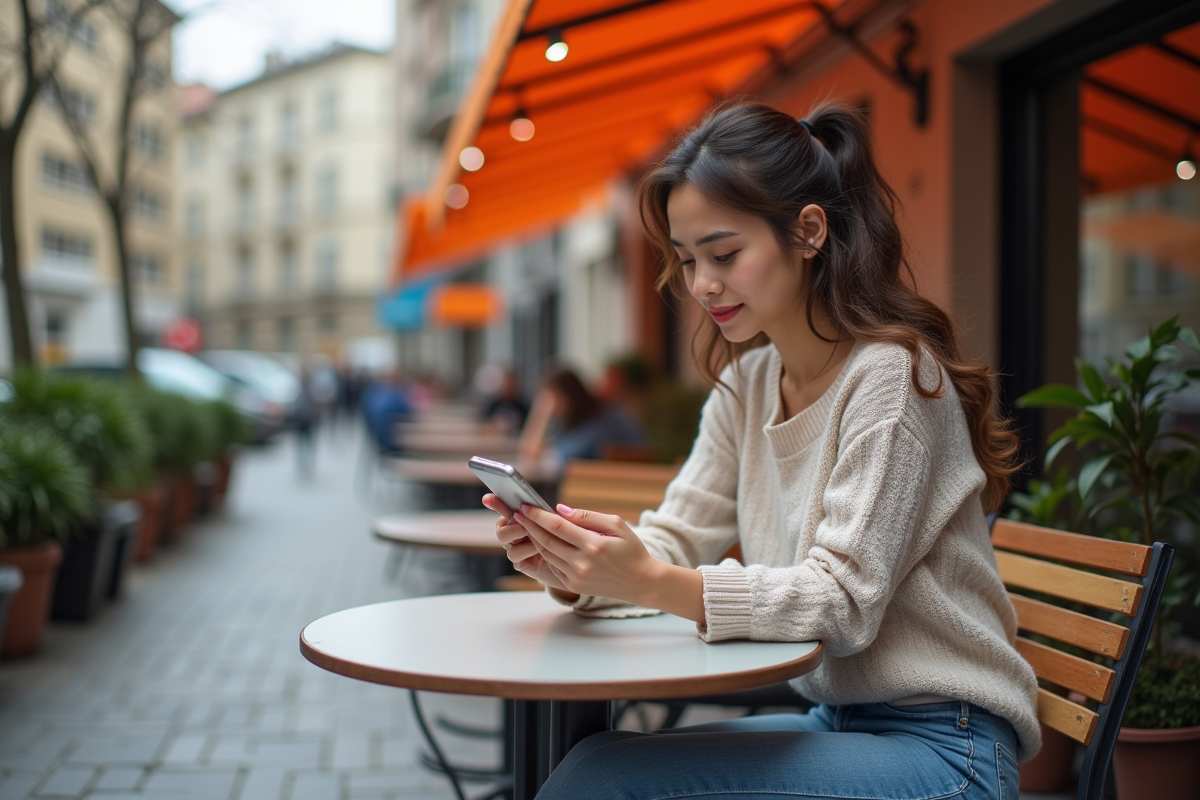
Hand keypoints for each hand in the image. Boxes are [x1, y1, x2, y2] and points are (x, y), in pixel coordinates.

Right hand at [482, 493, 568, 590]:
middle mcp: (514, 532)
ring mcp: (515, 547)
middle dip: (513, 521)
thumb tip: (559, 509)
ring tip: (536, 535)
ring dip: (521, 534)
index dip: (495, 502)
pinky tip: (540, 550)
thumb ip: (558, 517)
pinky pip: (515, 555)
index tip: (487, 498)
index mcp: (521, 518)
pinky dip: (527, 550)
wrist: (571, 567)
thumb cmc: (566, 541)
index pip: (505, 507)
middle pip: (500, 526)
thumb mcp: (564, 524)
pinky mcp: (520, 562)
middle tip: (526, 520)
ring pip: (504, 538)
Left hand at [512, 503, 660, 603]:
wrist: (641, 582)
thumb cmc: (631, 549)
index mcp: (594, 545)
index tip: (526, 506)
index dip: (539, 515)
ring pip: (546, 554)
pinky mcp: (574, 586)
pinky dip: (544, 553)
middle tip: (516, 513)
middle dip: (529, 525)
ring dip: (533, 539)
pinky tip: (539, 541)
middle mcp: (582, 563)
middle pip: (546, 541)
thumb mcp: (617, 525)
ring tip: (524, 525)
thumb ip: (588, 517)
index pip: (558, 527)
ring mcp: (576, 577)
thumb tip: (560, 510)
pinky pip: (553, 566)